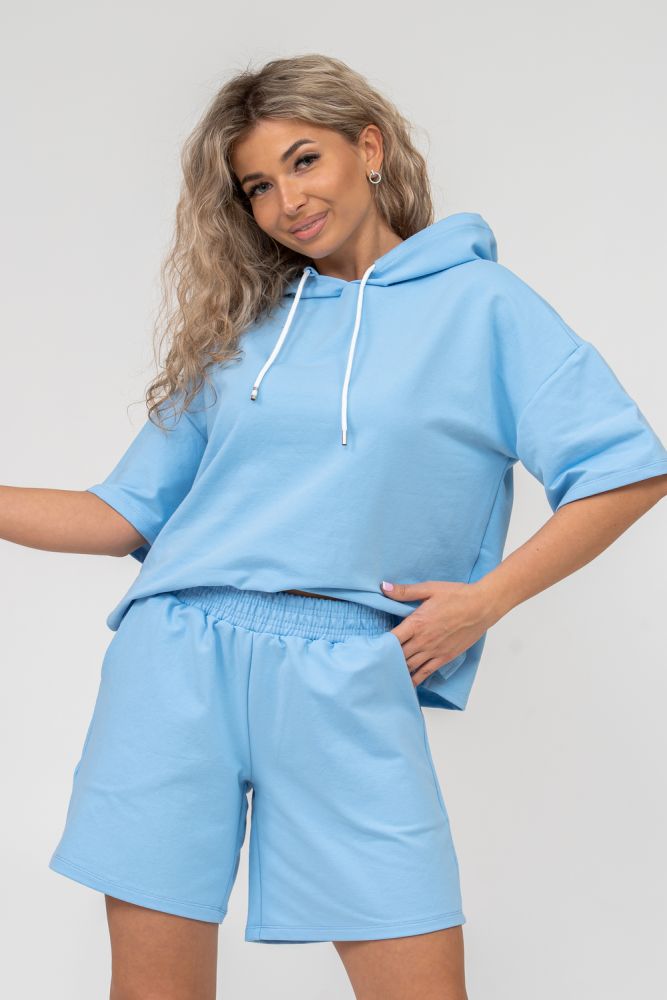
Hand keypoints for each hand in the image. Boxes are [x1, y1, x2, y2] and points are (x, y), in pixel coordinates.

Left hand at [380, 579, 496, 686]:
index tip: (368, 647)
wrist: (482, 606)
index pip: (392, 639)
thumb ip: (405, 591)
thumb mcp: (429, 588)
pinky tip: (406, 683)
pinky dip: (414, 679)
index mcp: (417, 623)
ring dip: (397, 670)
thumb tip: (383, 587)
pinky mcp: (445, 657)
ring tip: (384, 674)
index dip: (378, 645)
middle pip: (398, 656)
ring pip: (409, 667)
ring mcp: (434, 651)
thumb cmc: (457, 595)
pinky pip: (425, 673)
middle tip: (372, 664)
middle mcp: (424, 640)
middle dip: (385, 660)